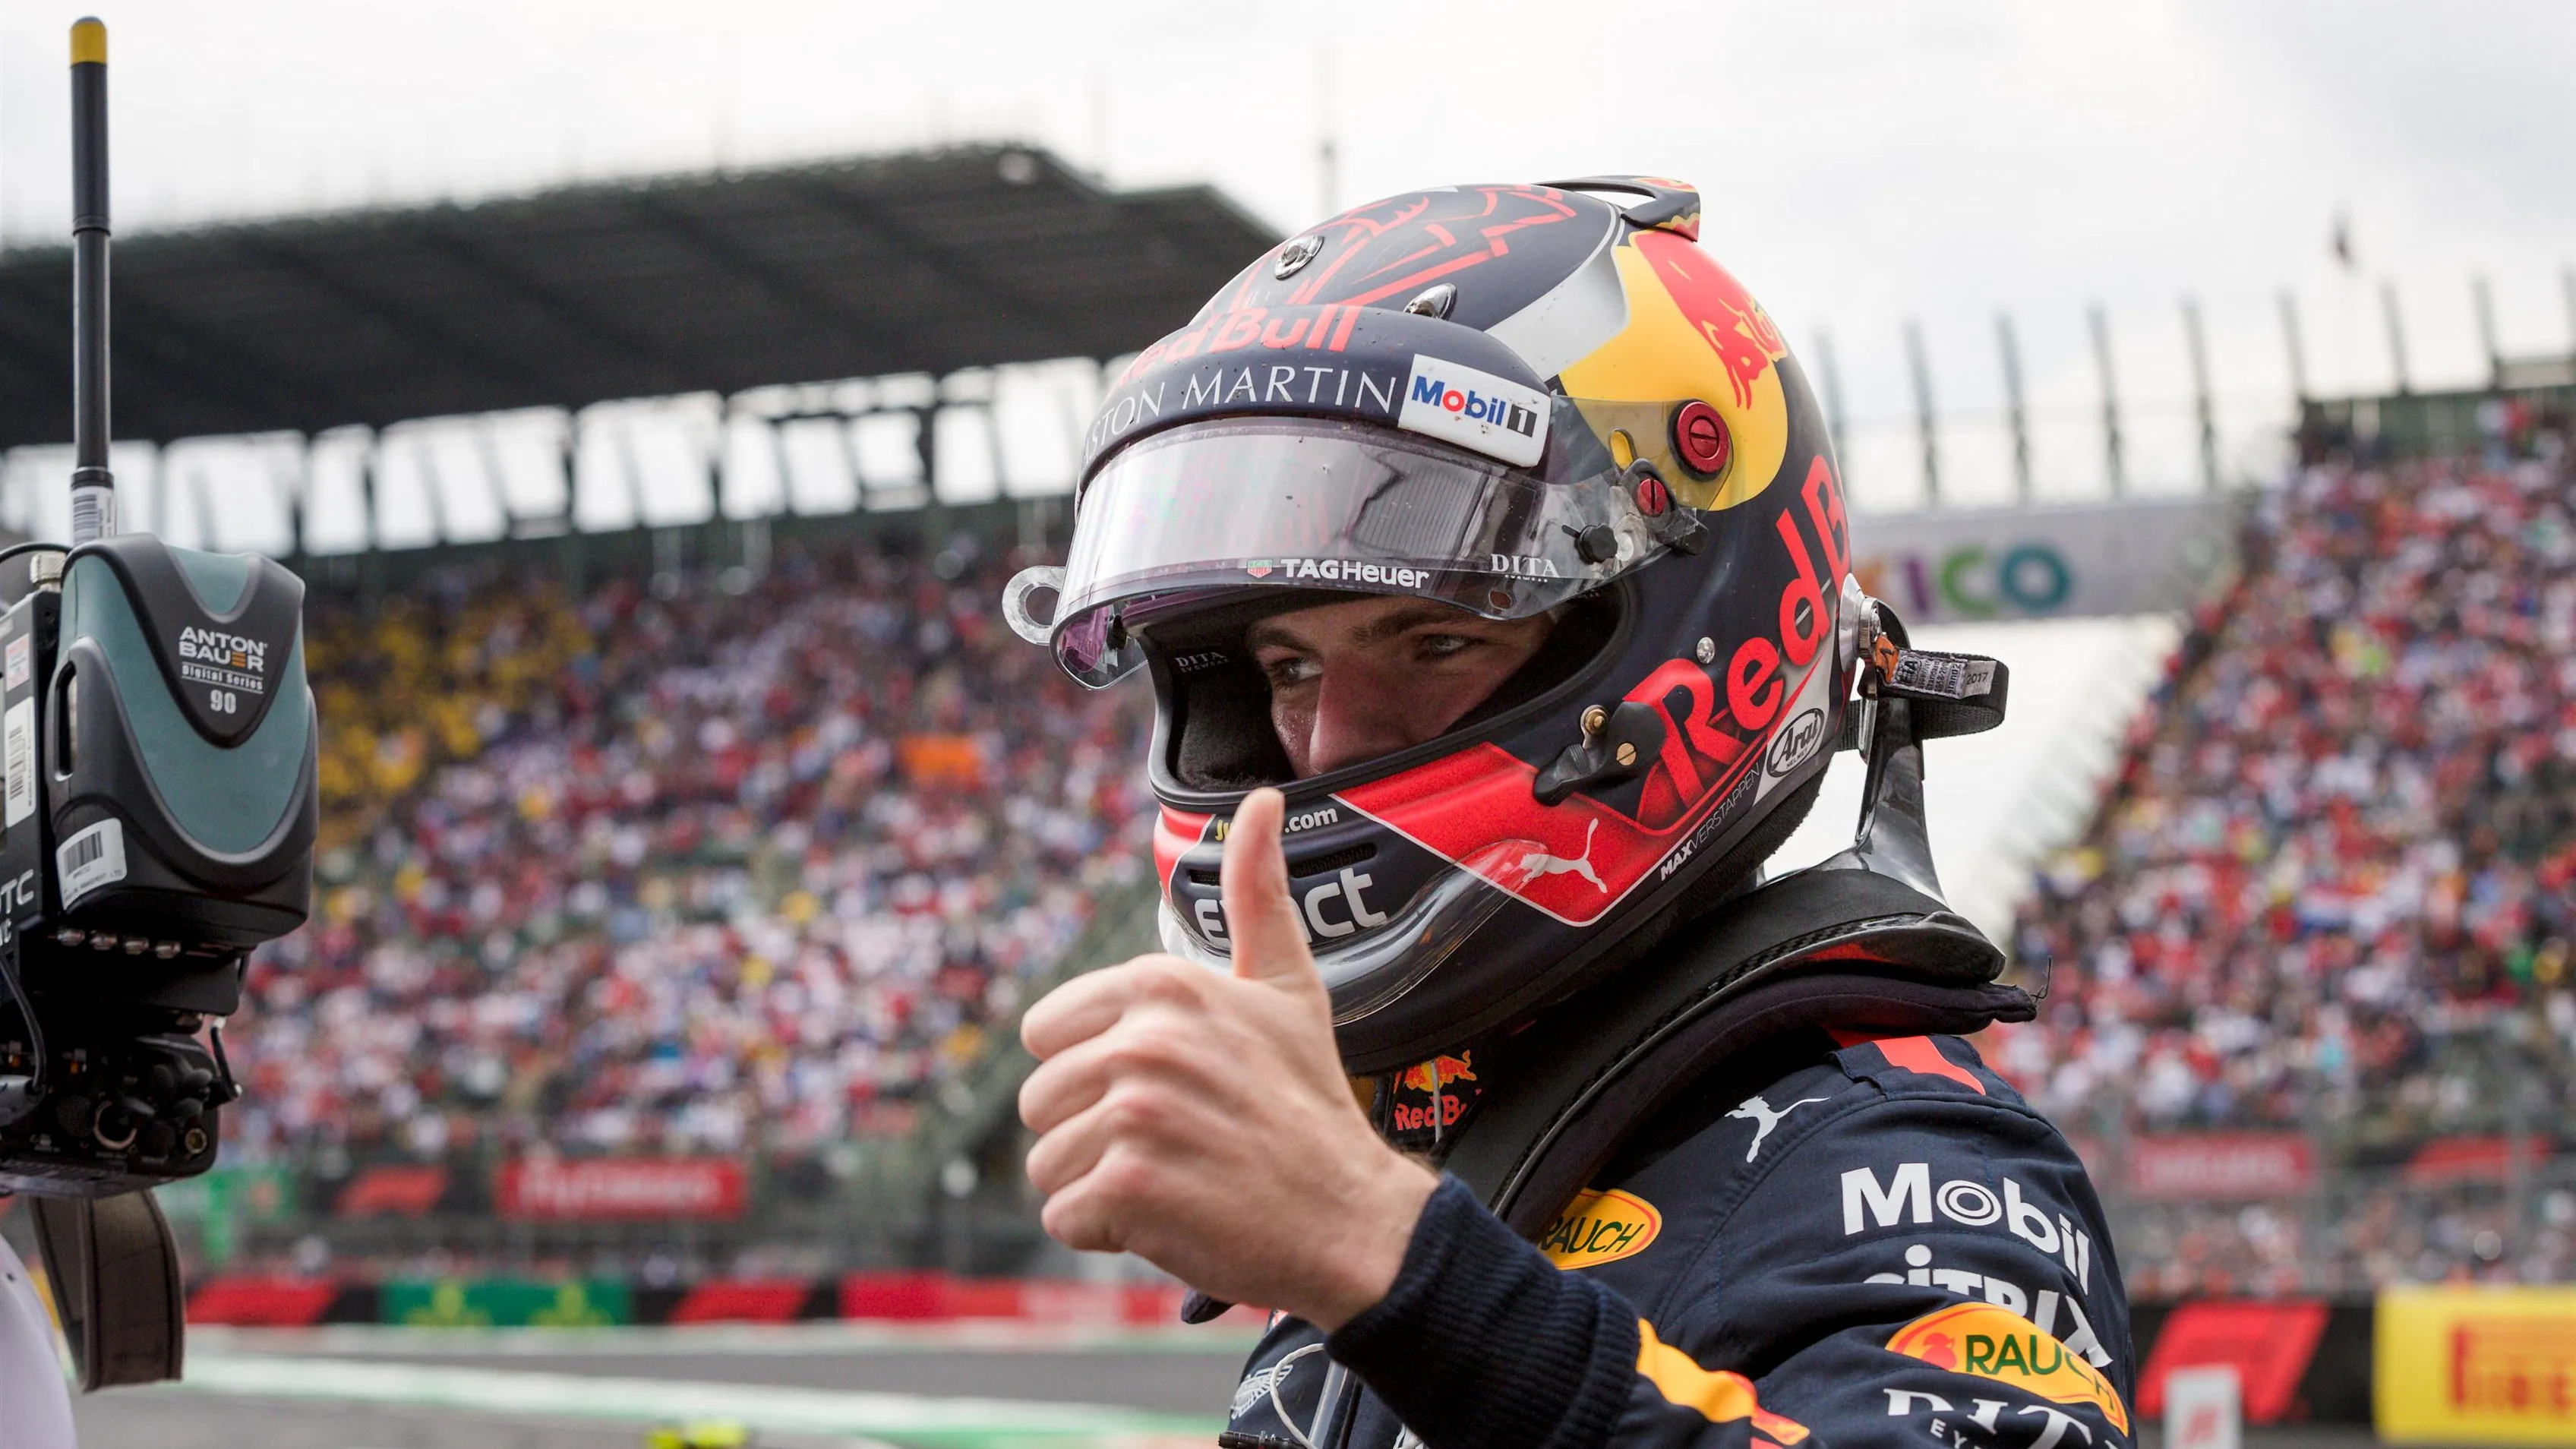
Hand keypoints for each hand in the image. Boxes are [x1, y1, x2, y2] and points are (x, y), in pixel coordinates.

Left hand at [1018, 787, 1438, 1329]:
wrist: (1350, 1217)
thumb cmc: (1309, 1106)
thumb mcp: (1288, 987)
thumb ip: (1257, 894)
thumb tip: (1260, 802)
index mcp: (1165, 984)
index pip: (1045, 1033)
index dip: (1095, 1071)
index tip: (1166, 1090)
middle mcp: (1143, 1040)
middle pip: (1040, 1100)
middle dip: (1092, 1133)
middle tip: (1174, 1142)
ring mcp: (1133, 1114)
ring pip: (1046, 1162)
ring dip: (1098, 1186)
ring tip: (1174, 1178)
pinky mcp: (1126, 1188)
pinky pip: (1063, 1216)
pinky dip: (1107, 1232)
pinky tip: (1170, 1216)